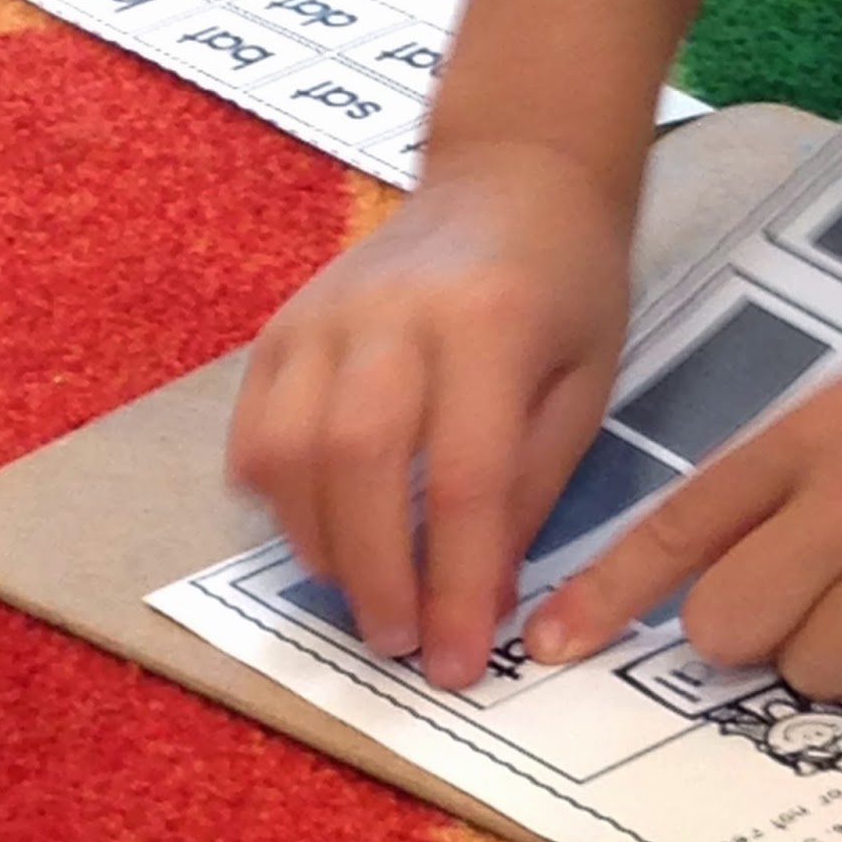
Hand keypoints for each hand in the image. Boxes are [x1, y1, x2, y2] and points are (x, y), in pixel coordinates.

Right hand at [228, 141, 629, 688]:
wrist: (512, 179)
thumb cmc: (569, 288)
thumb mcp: (587, 385)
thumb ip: (531, 487)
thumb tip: (478, 601)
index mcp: (491, 324)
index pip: (466, 479)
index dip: (458, 584)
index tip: (461, 662)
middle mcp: (392, 314)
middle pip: (359, 466)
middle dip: (377, 576)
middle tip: (401, 644)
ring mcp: (323, 313)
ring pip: (289, 452)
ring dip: (320, 547)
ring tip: (366, 595)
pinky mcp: (282, 324)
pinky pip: (254, 429)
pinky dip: (276, 498)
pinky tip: (320, 529)